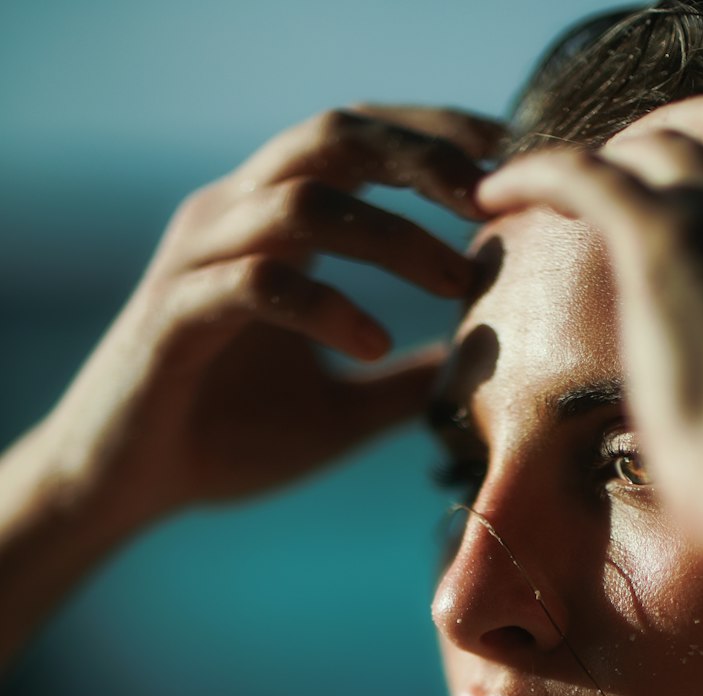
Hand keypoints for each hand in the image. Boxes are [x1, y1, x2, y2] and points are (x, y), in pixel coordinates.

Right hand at [41, 106, 502, 518]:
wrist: (127, 486)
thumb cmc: (225, 439)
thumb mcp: (339, 412)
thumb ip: (401, 384)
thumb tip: (476, 374)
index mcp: (269, 225)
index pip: (357, 142)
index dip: (433, 139)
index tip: (511, 166)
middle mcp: (232, 219)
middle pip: (333, 139)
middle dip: (421, 158)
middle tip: (494, 201)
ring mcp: (201, 261)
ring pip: (301, 202)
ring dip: (391, 235)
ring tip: (457, 282)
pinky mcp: (178, 316)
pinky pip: (259, 283)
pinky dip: (326, 305)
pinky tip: (376, 344)